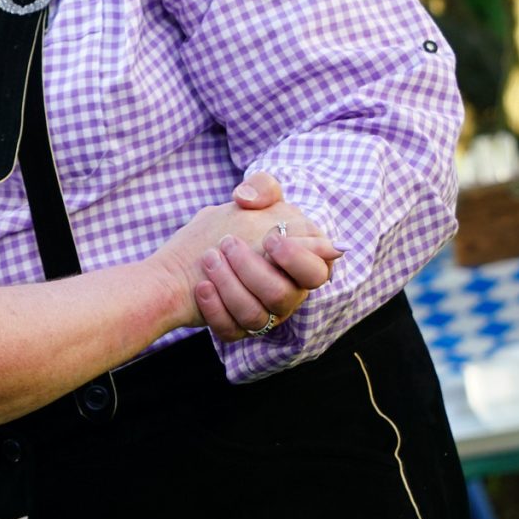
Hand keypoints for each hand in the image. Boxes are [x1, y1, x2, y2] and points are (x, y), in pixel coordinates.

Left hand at [153, 172, 338, 339]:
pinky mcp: (238, 328)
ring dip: (229, 285)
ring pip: (255, 316)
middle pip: (282, 295)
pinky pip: (231, 331)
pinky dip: (214, 309)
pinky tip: (202, 286)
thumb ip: (263, 187)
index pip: (317, 272)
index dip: (295, 258)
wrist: (200, 248)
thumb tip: (248, 200)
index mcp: (304, 264)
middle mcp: (289, 294)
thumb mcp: (255, 196)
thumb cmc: (241, 221)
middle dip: (252, 269)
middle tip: (228, 243)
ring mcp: (265, 315)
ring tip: (210, 258)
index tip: (268, 238)